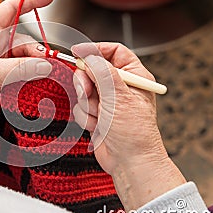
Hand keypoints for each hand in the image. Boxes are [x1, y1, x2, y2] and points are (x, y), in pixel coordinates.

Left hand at [0, 0, 55, 103]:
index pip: (9, 9)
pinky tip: (38, 80)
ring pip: (25, 55)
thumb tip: (45, 65)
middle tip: (46, 63)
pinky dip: (32, 74)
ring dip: (36, 64)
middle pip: (23, 37)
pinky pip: (24, 69)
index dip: (30, 1)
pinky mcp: (4, 74)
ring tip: (42, 76)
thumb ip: (21, 69)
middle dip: (36, 49)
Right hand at [72, 42, 185, 210]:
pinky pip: (81, 106)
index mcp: (134, 76)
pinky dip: (86, 117)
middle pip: (93, 69)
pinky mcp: (97, 113)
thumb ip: (101, 72)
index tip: (78, 52)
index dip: (95, 50)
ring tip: (100, 116)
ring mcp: (107, 100)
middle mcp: (120, 86)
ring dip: (88, 104)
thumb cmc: (134, 133)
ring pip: (83, 89)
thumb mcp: (119, 97)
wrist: (129, 162)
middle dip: (87, 83)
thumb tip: (88, 55)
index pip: (114, 51)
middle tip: (89, 92)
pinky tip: (98, 126)